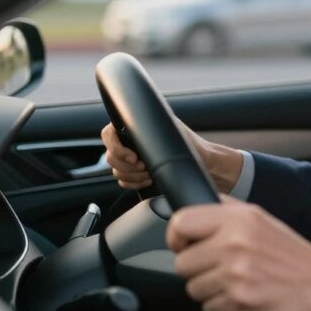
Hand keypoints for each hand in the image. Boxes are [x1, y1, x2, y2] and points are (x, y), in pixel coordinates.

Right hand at [101, 121, 243, 192]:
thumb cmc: (190, 143)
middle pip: (110, 156)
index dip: (116, 147)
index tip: (134, 157)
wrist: (201, 162)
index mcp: (134, 129)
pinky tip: (149, 181)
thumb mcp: (173, 130)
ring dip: (132, 175)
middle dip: (127, 166)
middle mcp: (130, 143)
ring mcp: (131, 160)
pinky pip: (123, 182)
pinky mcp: (136, 174)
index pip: (108, 134)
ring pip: (116, 171)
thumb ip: (154, 126)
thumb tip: (143, 126)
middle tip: (144, 167)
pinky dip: (134, 184)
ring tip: (150, 174)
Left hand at [167, 196, 310, 310]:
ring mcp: (236, 272)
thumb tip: (193, 208)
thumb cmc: (290, 254)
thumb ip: (226, 210)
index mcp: (238, 218)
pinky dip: (223, 307)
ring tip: (235, 283)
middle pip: (181, 263)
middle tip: (220, 268)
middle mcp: (234, 242)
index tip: (186, 246)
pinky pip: (208, 308)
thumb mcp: (260, 218)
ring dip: (210, 290)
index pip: (181, 223)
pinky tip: (243, 295)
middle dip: (197, 270)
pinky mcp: (239, 300)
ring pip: (192, 289)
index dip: (177, 238)